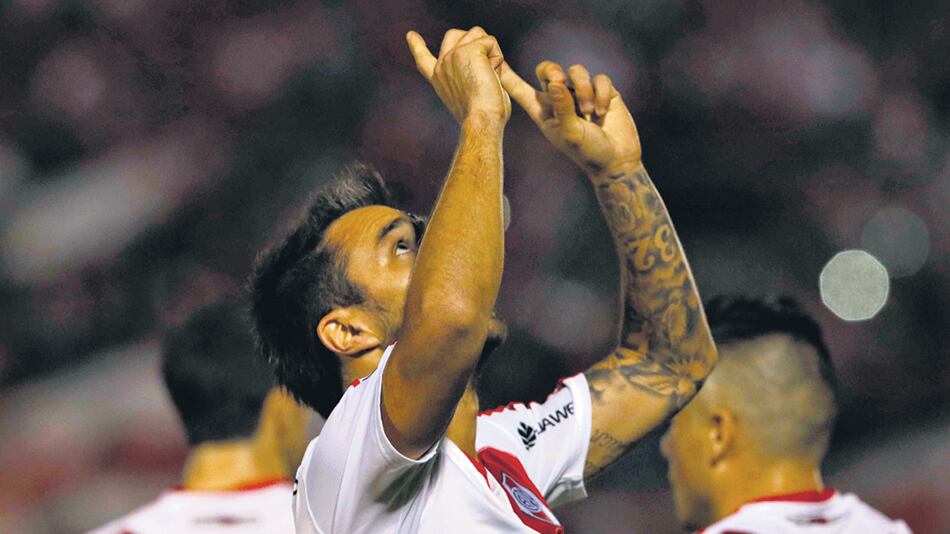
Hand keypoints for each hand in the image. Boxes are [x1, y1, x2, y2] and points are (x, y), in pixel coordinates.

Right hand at [407, 27, 510, 125]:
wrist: (481, 122)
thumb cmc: (483, 119)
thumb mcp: (470, 99)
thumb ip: (470, 80)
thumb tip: (490, 69)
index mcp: (439, 80)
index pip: (423, 58)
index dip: (417, 46)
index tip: (410, 35)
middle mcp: (442, 66)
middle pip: (455, 34)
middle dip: (474, 42)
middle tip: (485, 69)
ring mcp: (452, 55)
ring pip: (477, 34)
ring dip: (491, 53)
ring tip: (489, 77)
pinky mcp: (468, 50)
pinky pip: (490, 42)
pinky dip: (498, 57)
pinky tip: (492, 75)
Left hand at [500, 61, 640, 174]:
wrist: (616, 160)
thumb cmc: (587, 152)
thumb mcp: (570, 133)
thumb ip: (562, 108)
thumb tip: (556, 82)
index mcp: (544, 112)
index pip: (521, 90)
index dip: (508, 77)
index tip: (495, 62)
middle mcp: (560, 99)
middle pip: (547, 70)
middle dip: (552, 71)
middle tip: (559, 80)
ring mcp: (581, 93)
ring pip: (576, 71)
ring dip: (583, 90)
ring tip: (589, 112)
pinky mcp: (602, 91)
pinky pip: (599, 79)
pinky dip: (600, 94)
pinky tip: (602, 112)